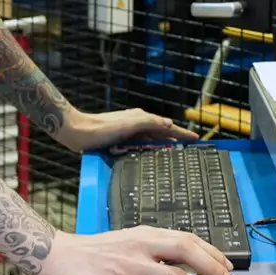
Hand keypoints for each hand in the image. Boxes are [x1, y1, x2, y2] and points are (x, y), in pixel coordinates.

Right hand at [34, 227, 233, 274]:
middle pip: (188, 251)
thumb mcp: (125, 240)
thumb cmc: (90, 251)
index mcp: (145, 233)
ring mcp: (134, 267)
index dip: (211, 251)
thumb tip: (176, 263)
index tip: (225, 262)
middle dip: (213, 268)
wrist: (60, 257)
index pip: (186, 237)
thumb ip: (149, 248)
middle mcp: (143, 246)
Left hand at [55, 108, 198, 152]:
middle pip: (160, 131)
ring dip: (162, 144)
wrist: (79, 132)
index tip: (196, 139)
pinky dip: (149, 149)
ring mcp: (128, 131)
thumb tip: (169, 124)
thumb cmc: (104, 129)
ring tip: (174, 154)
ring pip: (150, 139)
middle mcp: (136, 123)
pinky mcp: (119, 139)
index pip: (167, 126)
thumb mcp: (130, 124)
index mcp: (141, 117)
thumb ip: (150, 123)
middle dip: (174, 139)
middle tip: (188, 149)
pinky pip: (140, 144)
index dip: (182, 133)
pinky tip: (149, 157)